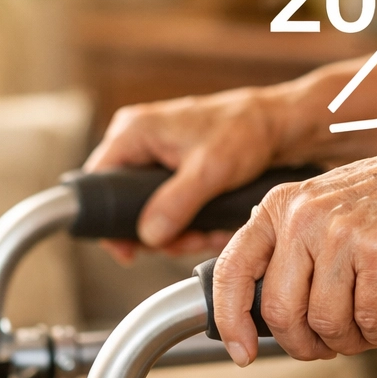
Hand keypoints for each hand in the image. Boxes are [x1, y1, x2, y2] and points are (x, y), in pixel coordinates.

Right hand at [84, 88, 282, 258]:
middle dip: (156, 232)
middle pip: (124, 204)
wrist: (279, 125)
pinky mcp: (174, 170)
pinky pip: (168, 205)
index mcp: (133, 132)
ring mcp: (155, 156)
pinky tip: (209, 228)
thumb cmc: (246, 131)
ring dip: (175, 231)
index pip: (98, 186)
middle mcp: (138, 142)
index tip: (130, 252)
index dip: (110, 224)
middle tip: (184, 243)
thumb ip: (176, 203)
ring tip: (205, 235)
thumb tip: (149, 237)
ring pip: (149, 209)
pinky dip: (187, 221)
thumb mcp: (210, 170)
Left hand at [211, 135, 376, 364]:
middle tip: (326, 348)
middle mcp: (305, 216)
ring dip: (347, 342)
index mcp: (282, 204)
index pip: (233, 271)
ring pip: (325, 321)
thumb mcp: (326, 204)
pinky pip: (368, 318)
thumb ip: (291, 242)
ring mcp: (342, 234)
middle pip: (281, 310)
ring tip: (365, 335)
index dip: (231, 321)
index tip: (242, 352)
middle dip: (303, 344)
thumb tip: (264, 306)